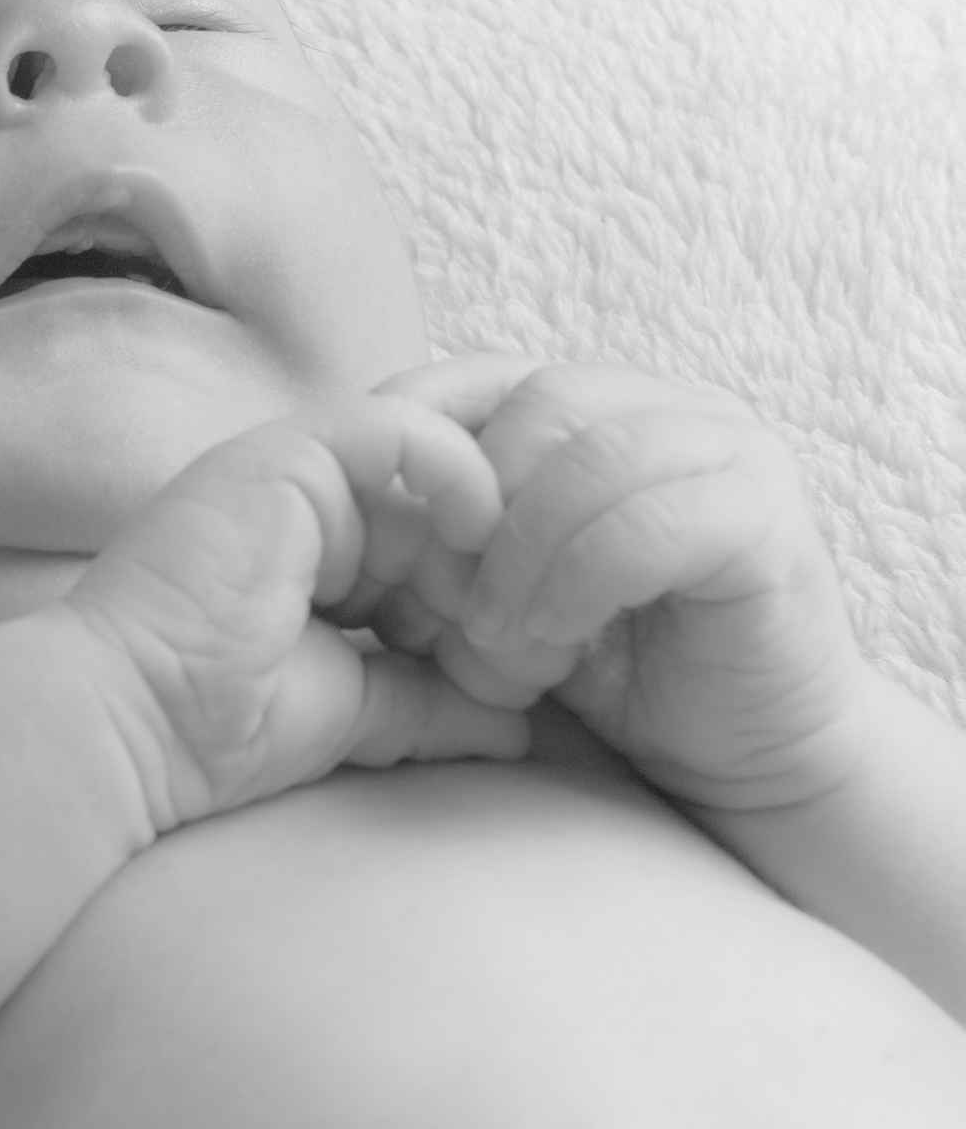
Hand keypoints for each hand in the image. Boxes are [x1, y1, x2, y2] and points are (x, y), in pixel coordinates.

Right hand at [61, 401, 531, 835]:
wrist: (134, 724)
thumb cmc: (217, 728)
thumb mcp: (358, 710)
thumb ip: (432, 702)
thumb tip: (518, 728)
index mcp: (322, 557)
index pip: (438, 556)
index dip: (485, 609)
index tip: (518, 676)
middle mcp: (309, 505)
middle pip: (445, 515)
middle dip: (493, 582)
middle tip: (529, 652)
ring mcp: (296, 473)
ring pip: (434, 475)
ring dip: (479, 544)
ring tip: (497, 617)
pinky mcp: (288, 453)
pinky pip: (400, 430)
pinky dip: (454, 469)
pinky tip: (477, 534)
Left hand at [370, 354, 873, 809]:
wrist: (754, 757)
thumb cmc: (626, 671)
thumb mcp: (517, 586)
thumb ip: (463, 530)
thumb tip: (359, 495)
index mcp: (614, 407)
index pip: (493, 371)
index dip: (420, 427)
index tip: (369, 512)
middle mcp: (680, 411)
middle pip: (541, 401)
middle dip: (475, 501)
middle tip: (448, 601)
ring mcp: (735, 456)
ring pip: (594, 458)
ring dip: (523, 553)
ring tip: (498, 634)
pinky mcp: (769, 523)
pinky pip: (650, 524)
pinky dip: (580, 580)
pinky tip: (555, 637)